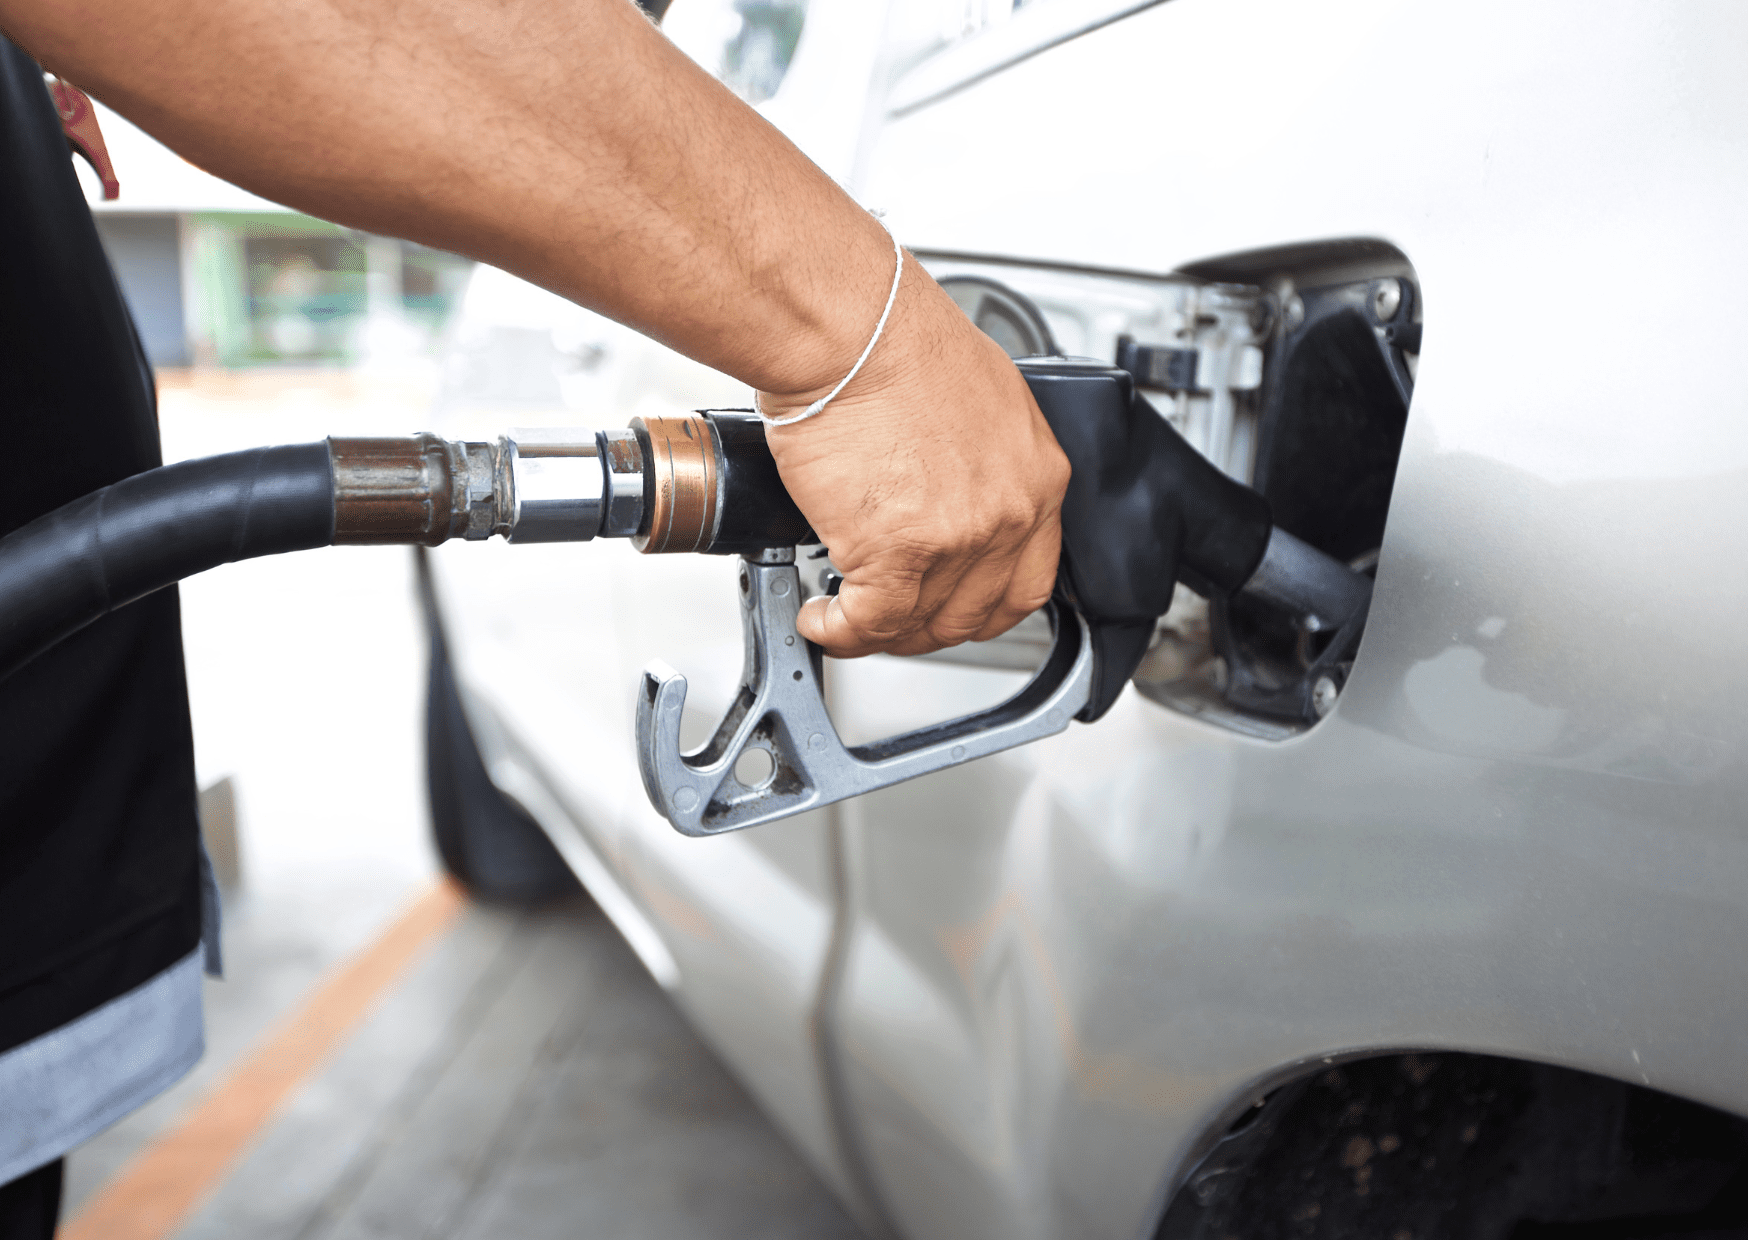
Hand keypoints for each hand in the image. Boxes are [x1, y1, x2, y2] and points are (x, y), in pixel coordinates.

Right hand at [760, 257, 1070, 657]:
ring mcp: (959, 538)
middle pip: (975, 612)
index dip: (980, 605)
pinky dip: (840, 631)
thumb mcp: (979, 395)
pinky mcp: (898, 553)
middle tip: (890, 618)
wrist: (851, 329)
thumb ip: (979, 457)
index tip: (949, 605)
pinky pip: (871, 622)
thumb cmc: (893, 338)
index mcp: (1036, 473)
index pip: (1026, 578)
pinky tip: (822, 617)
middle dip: (926, 627)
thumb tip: (948, 486)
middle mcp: (1009, 511)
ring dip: (879, 633)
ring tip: (847, 617)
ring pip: (922, 625)